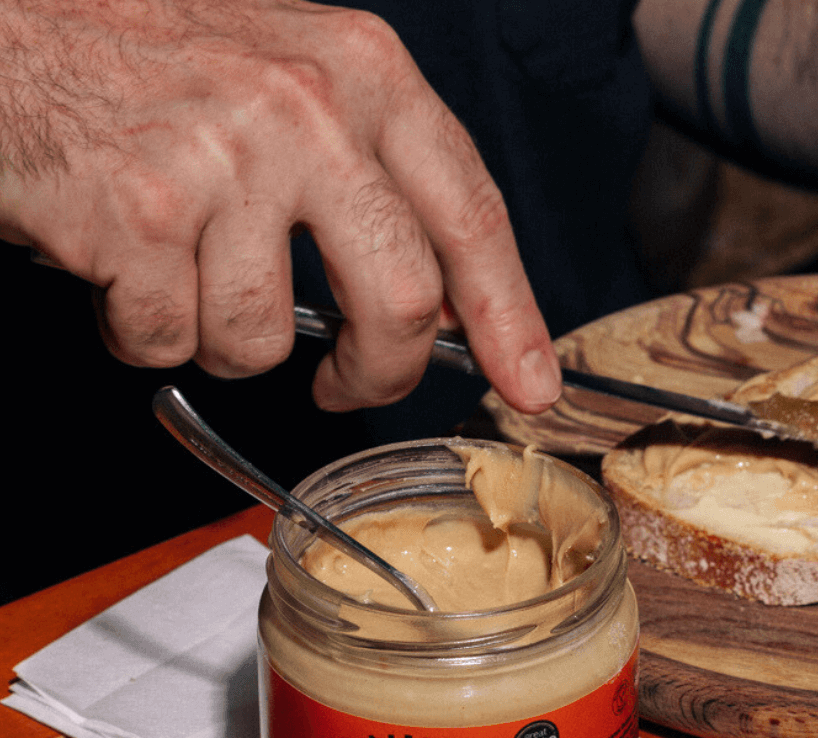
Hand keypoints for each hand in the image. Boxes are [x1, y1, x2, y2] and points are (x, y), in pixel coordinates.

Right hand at [0, 0, 560, 413]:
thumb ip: (372, 171)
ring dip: (220, 338)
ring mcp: (222, 160)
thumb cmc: (147, 60)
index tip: (530, 386)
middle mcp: (304, 109)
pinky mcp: (140, 214)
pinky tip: (119, 269)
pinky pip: (172, 340)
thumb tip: (436, 297)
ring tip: (178, 273)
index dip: (509, 316)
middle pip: (398, 304)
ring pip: (266, 342)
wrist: (5, 29)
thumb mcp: (291, 76)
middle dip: (376, 376)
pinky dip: (141, 329)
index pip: (470, 213)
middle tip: (344, 386)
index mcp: (360, 72)